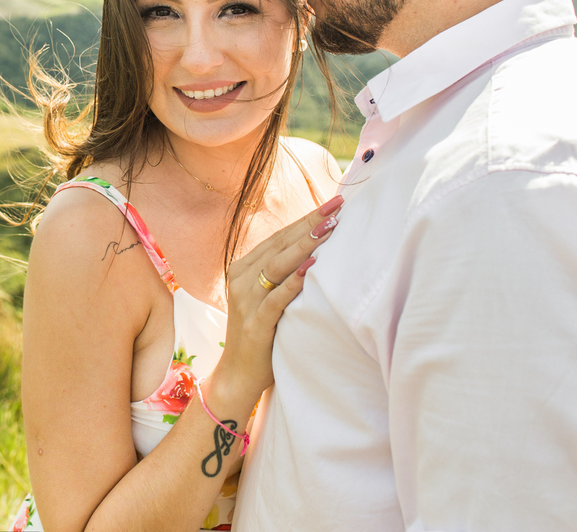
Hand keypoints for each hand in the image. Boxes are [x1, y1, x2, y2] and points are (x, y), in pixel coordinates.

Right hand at [212, 194, 343, 405]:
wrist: (239, 374)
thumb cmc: (262, 333)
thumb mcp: (267, 296)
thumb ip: (282, 273)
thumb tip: (317, 246)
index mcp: (244, 268)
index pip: (279, 237)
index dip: (306, 218)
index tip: (333, 202)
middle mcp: (241, 279)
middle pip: (280, 245)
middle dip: (310, 223)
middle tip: (337, 206)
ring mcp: (246, 300)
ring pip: (277, 265)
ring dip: (304, 245)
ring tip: (329, 228)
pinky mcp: (255, 323)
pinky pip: (275, 298)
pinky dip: (293, 281)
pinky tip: (312, 267)